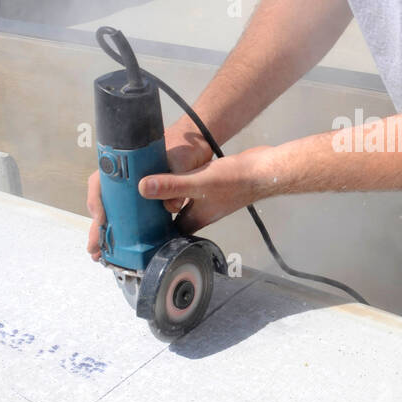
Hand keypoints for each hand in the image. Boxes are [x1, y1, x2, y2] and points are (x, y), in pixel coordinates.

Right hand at [86, 125, 214, 260]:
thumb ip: (176, 183)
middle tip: (95, 248)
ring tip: (103, 252)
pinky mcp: (146, 200)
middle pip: (104, 202)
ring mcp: (135, 189)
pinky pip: (131, 216)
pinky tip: (124, 246)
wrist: (197, 145)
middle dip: (98, 226)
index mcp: (127, 163)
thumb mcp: (180, 163)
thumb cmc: (184, 149)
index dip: (97, 202)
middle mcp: (127, 178)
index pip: (100, 181)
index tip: (101, 219)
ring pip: (114, 211)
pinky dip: (126, 230)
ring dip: (108, 231)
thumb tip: (170, 206)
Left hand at [137, 146, 274, 233]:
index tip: (138, 223)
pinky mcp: (217, 187)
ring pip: (186, 203)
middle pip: (178, 217)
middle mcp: (203, 212)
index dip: (156, 230)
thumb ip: (172, 186)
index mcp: (197, 218)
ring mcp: (211, 200)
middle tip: (140, 203)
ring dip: (173, 198)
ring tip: (152, 189)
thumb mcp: (198, 182)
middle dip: (162, 213)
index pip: (172, 231)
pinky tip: (178, 174)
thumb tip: (143, 188)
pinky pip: (196, 190)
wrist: (263, 170)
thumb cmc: (234, 180)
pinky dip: (185, 185)